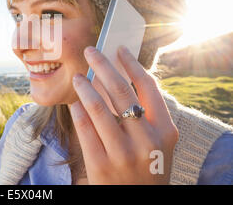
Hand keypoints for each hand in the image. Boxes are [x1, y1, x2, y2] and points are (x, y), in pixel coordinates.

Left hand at [69, 46, 178, 184]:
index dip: (132, 63)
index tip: (118, 49)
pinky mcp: (101, 166)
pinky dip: (78, 111)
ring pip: (99, 108)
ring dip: (86, 87)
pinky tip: (74, 102)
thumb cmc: (146, 167)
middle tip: (90, 51)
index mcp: (164, 131)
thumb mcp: (157, 143)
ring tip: (78, 76)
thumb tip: (117, 77)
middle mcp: (146, 141)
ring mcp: (123, 154)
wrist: (139, 203)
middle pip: (122, 91)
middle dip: (104, 65)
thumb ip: (145, 115)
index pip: (148, 87)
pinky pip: (85, 130)